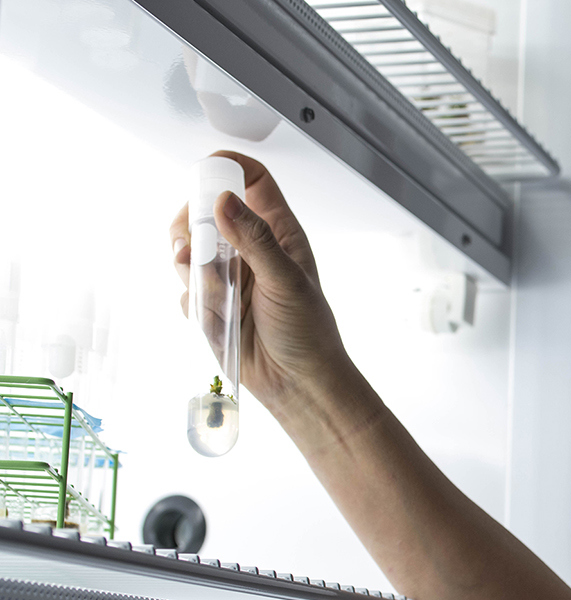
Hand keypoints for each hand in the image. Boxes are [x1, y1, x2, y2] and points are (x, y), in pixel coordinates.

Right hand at [170, 151, 352, 417]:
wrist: (297, 384)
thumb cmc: (308, 333)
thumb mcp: (287, 282)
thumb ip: (255, 241)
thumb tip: (223, 201)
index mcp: (277, 232)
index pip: (253, 180)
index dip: (228, 166)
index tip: (205, 170)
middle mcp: (250, 248)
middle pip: (204, 210)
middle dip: (192, 225)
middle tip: (195, 246)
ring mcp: (228, 275)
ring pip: (188, 251)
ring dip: (194, 270)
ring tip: (218, 293)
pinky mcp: (211, 303)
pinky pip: (185, 291)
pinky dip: (197, 304)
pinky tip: (221, 322)